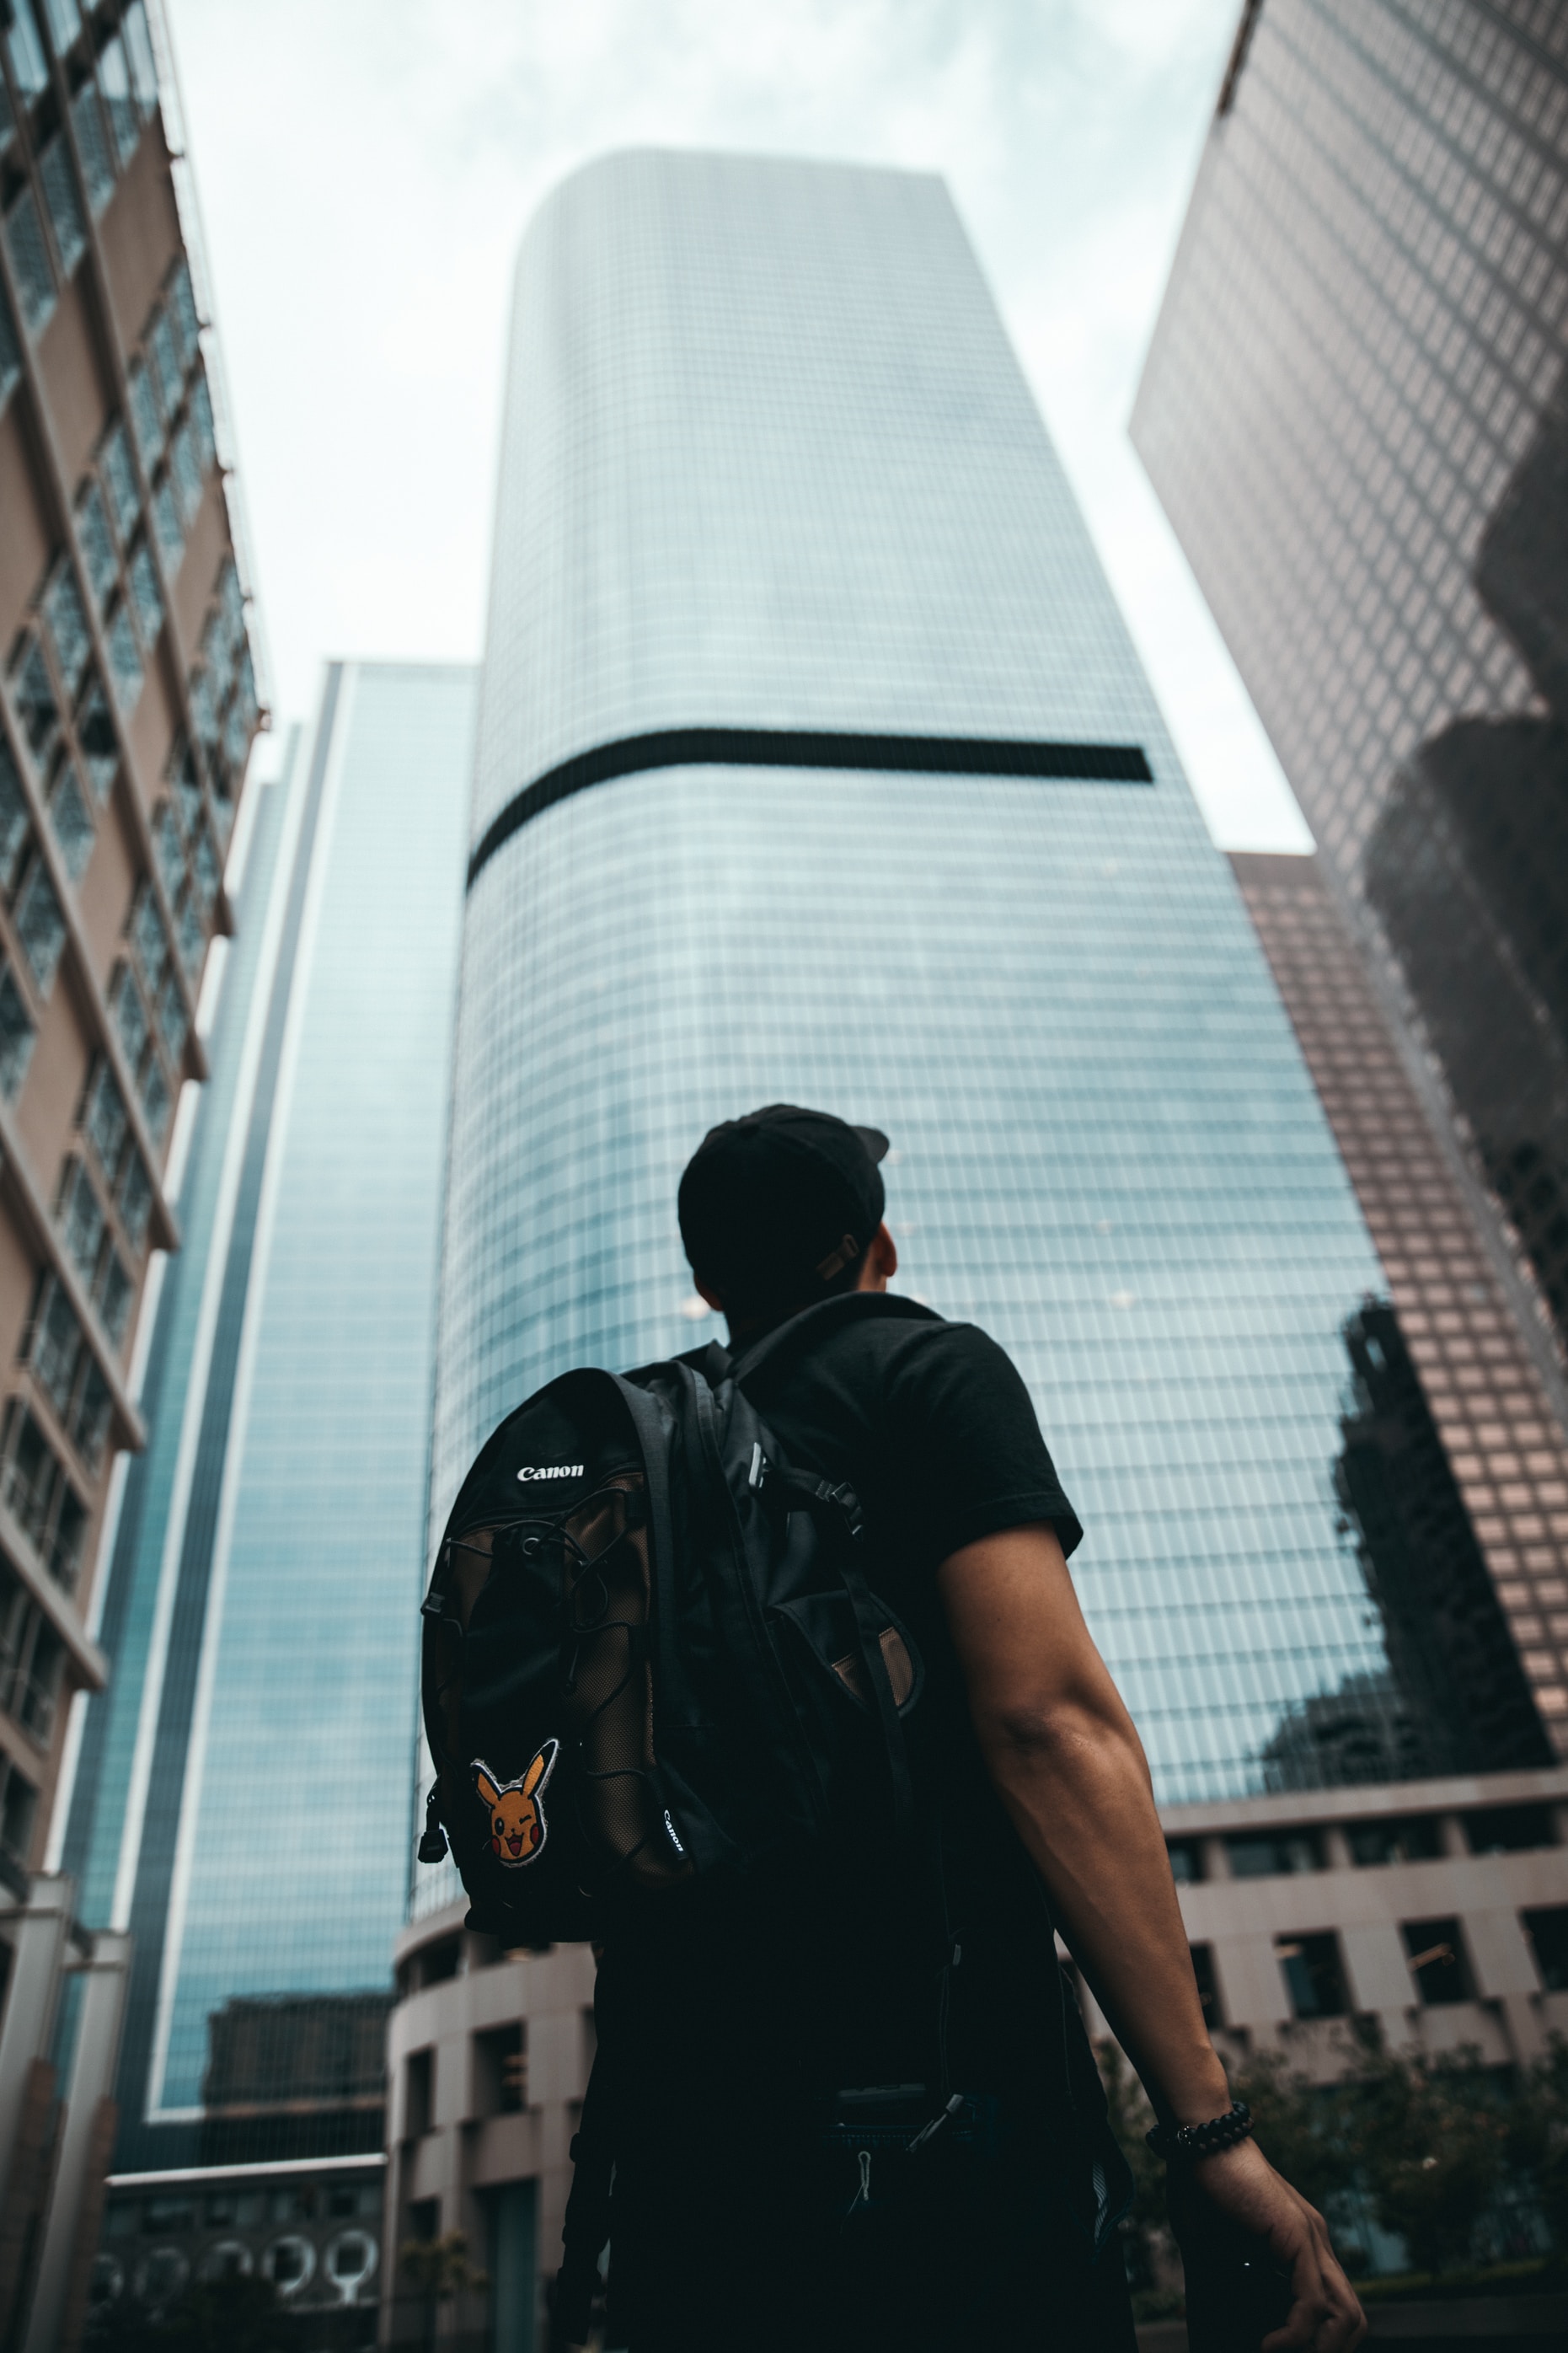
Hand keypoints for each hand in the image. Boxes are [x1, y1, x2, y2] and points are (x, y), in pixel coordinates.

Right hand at [1172, 2138, 1365, 2352]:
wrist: (1198, 2138)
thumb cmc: (1198, 2186)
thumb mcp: (1210, 2251)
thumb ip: (1216, 2287)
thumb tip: (1200, 2333)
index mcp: (1302, 2245)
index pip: (1335, 2308)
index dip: (1318, 2341)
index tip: (1280, 2352)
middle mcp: (1316, 2243)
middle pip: (1351, 2318)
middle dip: (1327, 2352)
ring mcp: (1312, 2239)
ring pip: (1346, 2316)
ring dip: (1319, 2351)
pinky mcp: (1297, 2236)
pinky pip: (1313, 2302)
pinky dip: (1295, 2334)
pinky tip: (1268, 2346)